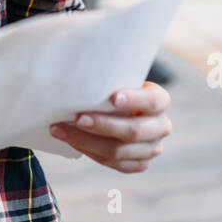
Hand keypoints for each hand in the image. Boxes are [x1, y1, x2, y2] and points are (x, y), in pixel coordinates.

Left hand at [48, 81, 170, 173]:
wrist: (123, 109)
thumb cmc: (115, 87)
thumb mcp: (119, 77)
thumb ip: (109, 74)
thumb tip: (78, 56)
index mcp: (160, 100)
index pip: (152, 101)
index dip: (134, 100)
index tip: (112, 97)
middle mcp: (161, 126)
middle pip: (133, 132)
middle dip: (103, 125)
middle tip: (77, 117)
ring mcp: (151, 149)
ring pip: (119, 152)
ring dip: (86, 141)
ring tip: (61, 129)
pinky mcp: (139, 164)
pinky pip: (113, 164)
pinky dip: (89, 152)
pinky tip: (71, 140)